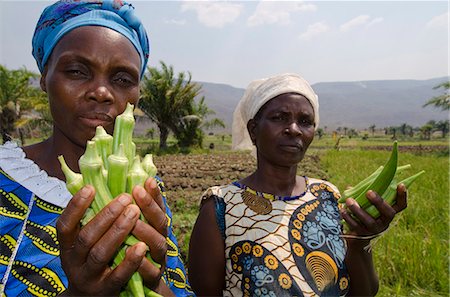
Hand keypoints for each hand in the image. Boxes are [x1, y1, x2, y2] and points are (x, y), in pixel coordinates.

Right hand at [57, 185, 146, 295]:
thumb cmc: (91, 260)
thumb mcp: (83, 243)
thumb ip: (90, 220)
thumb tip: (99, 183)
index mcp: (67, 247)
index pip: (64, 225)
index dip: (75, 207)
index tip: (91, 188)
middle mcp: (74, 262)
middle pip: (86, 237)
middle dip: (106, 215)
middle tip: (126, 198)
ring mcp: (89, 278)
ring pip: (101, 254)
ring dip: (118, 231)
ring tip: (135, 212)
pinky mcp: (106, 290)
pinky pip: (117, 276)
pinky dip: (129, 261)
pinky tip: (142, 246)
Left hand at [130, 177, 169, 292]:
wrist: (133, 286)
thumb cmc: (127, 254)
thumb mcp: (129, 232)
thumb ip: (126, 213)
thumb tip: (117, 186)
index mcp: (155, 228)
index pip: (159, 207)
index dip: (155, 194)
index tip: (146, 180)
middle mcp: (159, 241)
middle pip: (161, 222)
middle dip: (149, 206)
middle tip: (136, 192)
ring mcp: (157, 260)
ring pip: (158, 244)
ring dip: (147, 230)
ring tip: (133, 219)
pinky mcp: (151, 279)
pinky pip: (150, 271)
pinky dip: (143, 262)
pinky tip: (135, 252)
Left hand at [340, 184, 406, 236]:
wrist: (356, 238)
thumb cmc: (363, 215)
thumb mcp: (366, 205)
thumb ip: (362, 195)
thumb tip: (350, 188)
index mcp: (388, 213)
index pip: (401, 205)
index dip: (402, 196)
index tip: (401, 184)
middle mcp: (385, 222)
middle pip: (388, 213)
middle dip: (379, 202)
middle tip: (368, 192)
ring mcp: (375, 229)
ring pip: (369, 220)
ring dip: (358, 209)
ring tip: (349, 200)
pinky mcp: (363, 234)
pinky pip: (356, 226)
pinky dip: (348, 217)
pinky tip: (343, 210)